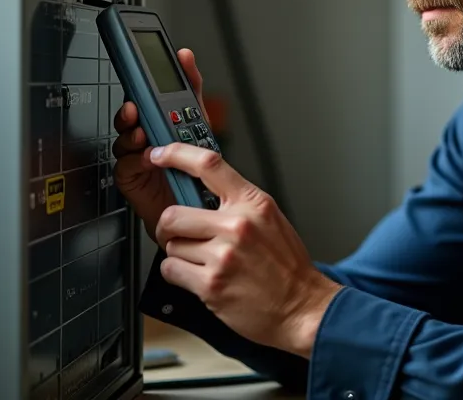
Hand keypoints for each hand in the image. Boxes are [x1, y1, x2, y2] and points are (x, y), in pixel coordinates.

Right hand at [111, 48, 204, 240]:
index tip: (140, 72)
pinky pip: (126, 165)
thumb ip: (192, 91)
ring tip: (143, 132)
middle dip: (131, 108)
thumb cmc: (197, 172)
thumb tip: (185, 56)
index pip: (145, 96)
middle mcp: (147, 136)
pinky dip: (135, 160)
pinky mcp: (132, 178)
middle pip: (130, 116)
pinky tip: (147, 157)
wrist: (196, 214)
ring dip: (131, 133)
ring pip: (125, 138)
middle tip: (136, 106)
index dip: (140, 84)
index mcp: (161, 121)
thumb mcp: (201, 125)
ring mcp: (138, 157)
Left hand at [150, 144, 340, 357]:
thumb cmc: (287, 266)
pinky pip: (171, 270)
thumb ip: (239, 204)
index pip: (208, 165)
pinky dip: (178, 275)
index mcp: (253, 203)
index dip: (176, 155)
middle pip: (173, 214)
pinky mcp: (211, 284)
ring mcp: (223, 256)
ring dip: (179, 255)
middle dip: (169, 228)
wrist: (302, 307)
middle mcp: (237, 225)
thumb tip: (202, 191)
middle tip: (180, 235)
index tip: (159, 156)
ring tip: (204, 262)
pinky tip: (199, 277)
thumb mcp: (271, 220)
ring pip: (171, 245)